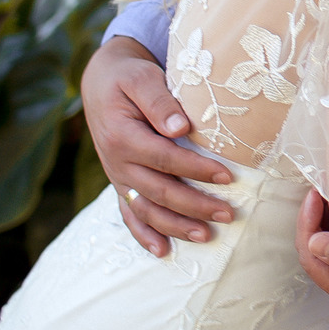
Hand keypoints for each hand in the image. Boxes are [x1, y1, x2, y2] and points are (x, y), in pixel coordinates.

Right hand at [81, 36, 234, 256]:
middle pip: (159, 191)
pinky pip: (129, 214)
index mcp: (123, 136)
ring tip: (206, 236)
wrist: (101, 82)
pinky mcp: (120, 183)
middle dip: (194, 206)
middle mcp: (117, 162)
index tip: (227, 176)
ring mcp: (117, 176)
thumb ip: (159, 101)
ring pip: (146, 209)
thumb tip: (181, 128)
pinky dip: (143, 235)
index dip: (196, 170)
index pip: (164, 159)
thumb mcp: (141, 78)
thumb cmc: (128, 77)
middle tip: (228, 214)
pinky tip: (162, 252)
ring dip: (175, 226)